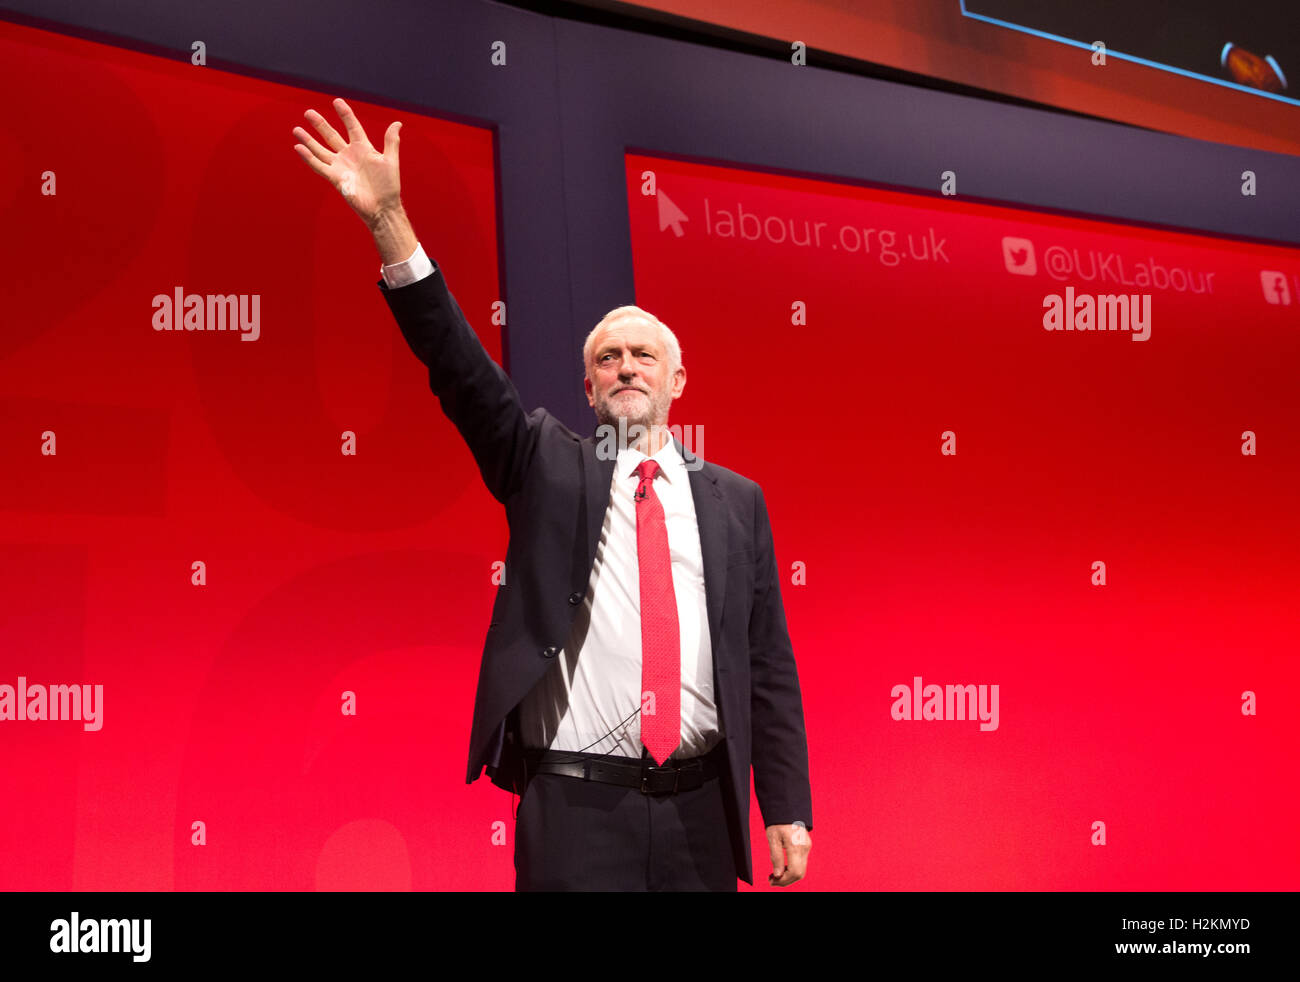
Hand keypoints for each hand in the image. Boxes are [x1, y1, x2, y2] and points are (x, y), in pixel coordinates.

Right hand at [293, 97, 402, 227]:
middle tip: (308, 112)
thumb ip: (391, 142)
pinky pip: (318, 165)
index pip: (352, 126)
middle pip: (331, 136)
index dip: (345, 114)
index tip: (337, 101)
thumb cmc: (389, 186)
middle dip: (320, 124)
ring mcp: (341, 166)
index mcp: (364, 148)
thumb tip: (397, 123)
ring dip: (309, 140)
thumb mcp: (391, 161)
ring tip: (297, 129)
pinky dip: (308, 157)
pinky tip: (298, 147)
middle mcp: (350, 155)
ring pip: (320, 150)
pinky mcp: (335, 178)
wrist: (382, 207)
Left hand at [765, 822, 810, 886]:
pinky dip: (792, 869)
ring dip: (788, 876)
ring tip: (775, 875)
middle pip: (799, 874)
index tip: (771, 881)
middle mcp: (804, 848)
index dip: (783, 880)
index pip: (794, 872)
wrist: (788, 808)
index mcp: (796, 846)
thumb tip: (777, 875)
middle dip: (785, 881)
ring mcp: (807, 847)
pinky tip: (782, 869)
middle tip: (772, 881)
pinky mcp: (806, 847)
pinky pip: (801, 863)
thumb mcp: (773, 838)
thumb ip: (776, 857)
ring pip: (801, 870)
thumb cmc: (778, 822)